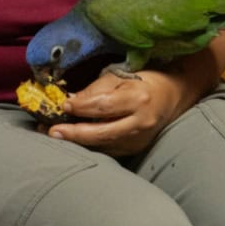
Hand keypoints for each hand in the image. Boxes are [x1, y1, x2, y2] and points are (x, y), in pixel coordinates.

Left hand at [47, 67, 201, 156]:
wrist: (173, 96)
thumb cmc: (145, 80)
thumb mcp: (122, 75)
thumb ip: (97, 89)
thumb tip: (71, 101)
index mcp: (138, 99)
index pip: (103, 106)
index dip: (81, 107)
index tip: (63, 105)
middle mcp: (140, 123)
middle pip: (101, 133)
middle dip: (74, 133)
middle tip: (52, 132)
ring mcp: (139, 139)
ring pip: (103, 145)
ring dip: (78, 142)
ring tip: (56, 137)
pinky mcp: (135, 149)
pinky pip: (108, 150)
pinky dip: (90, 146)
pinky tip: (75, 141)